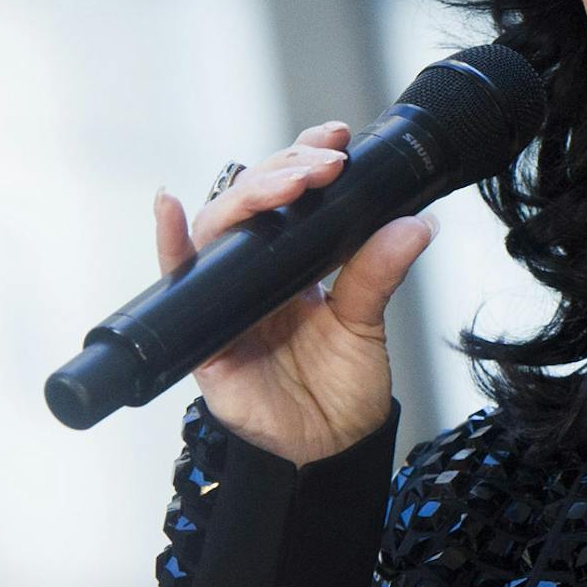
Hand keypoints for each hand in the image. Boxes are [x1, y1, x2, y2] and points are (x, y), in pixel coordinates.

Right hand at [153, 120, 438, 466]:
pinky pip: (177, 283)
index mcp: (293, 263)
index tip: (336, 136)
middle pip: (252, 201)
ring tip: (284, 183)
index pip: (291, 196)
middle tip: (324, 164)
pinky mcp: (202, 334)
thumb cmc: (342, 390)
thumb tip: (416, 223)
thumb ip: (379, 272)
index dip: (304, 159)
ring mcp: (225, 298)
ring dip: (247, 197)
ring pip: (219, 229)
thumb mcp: (366, 324)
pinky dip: (169, 244)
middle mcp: (254, 272)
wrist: (327, 450)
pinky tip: (171, 209)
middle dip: (286, 171)